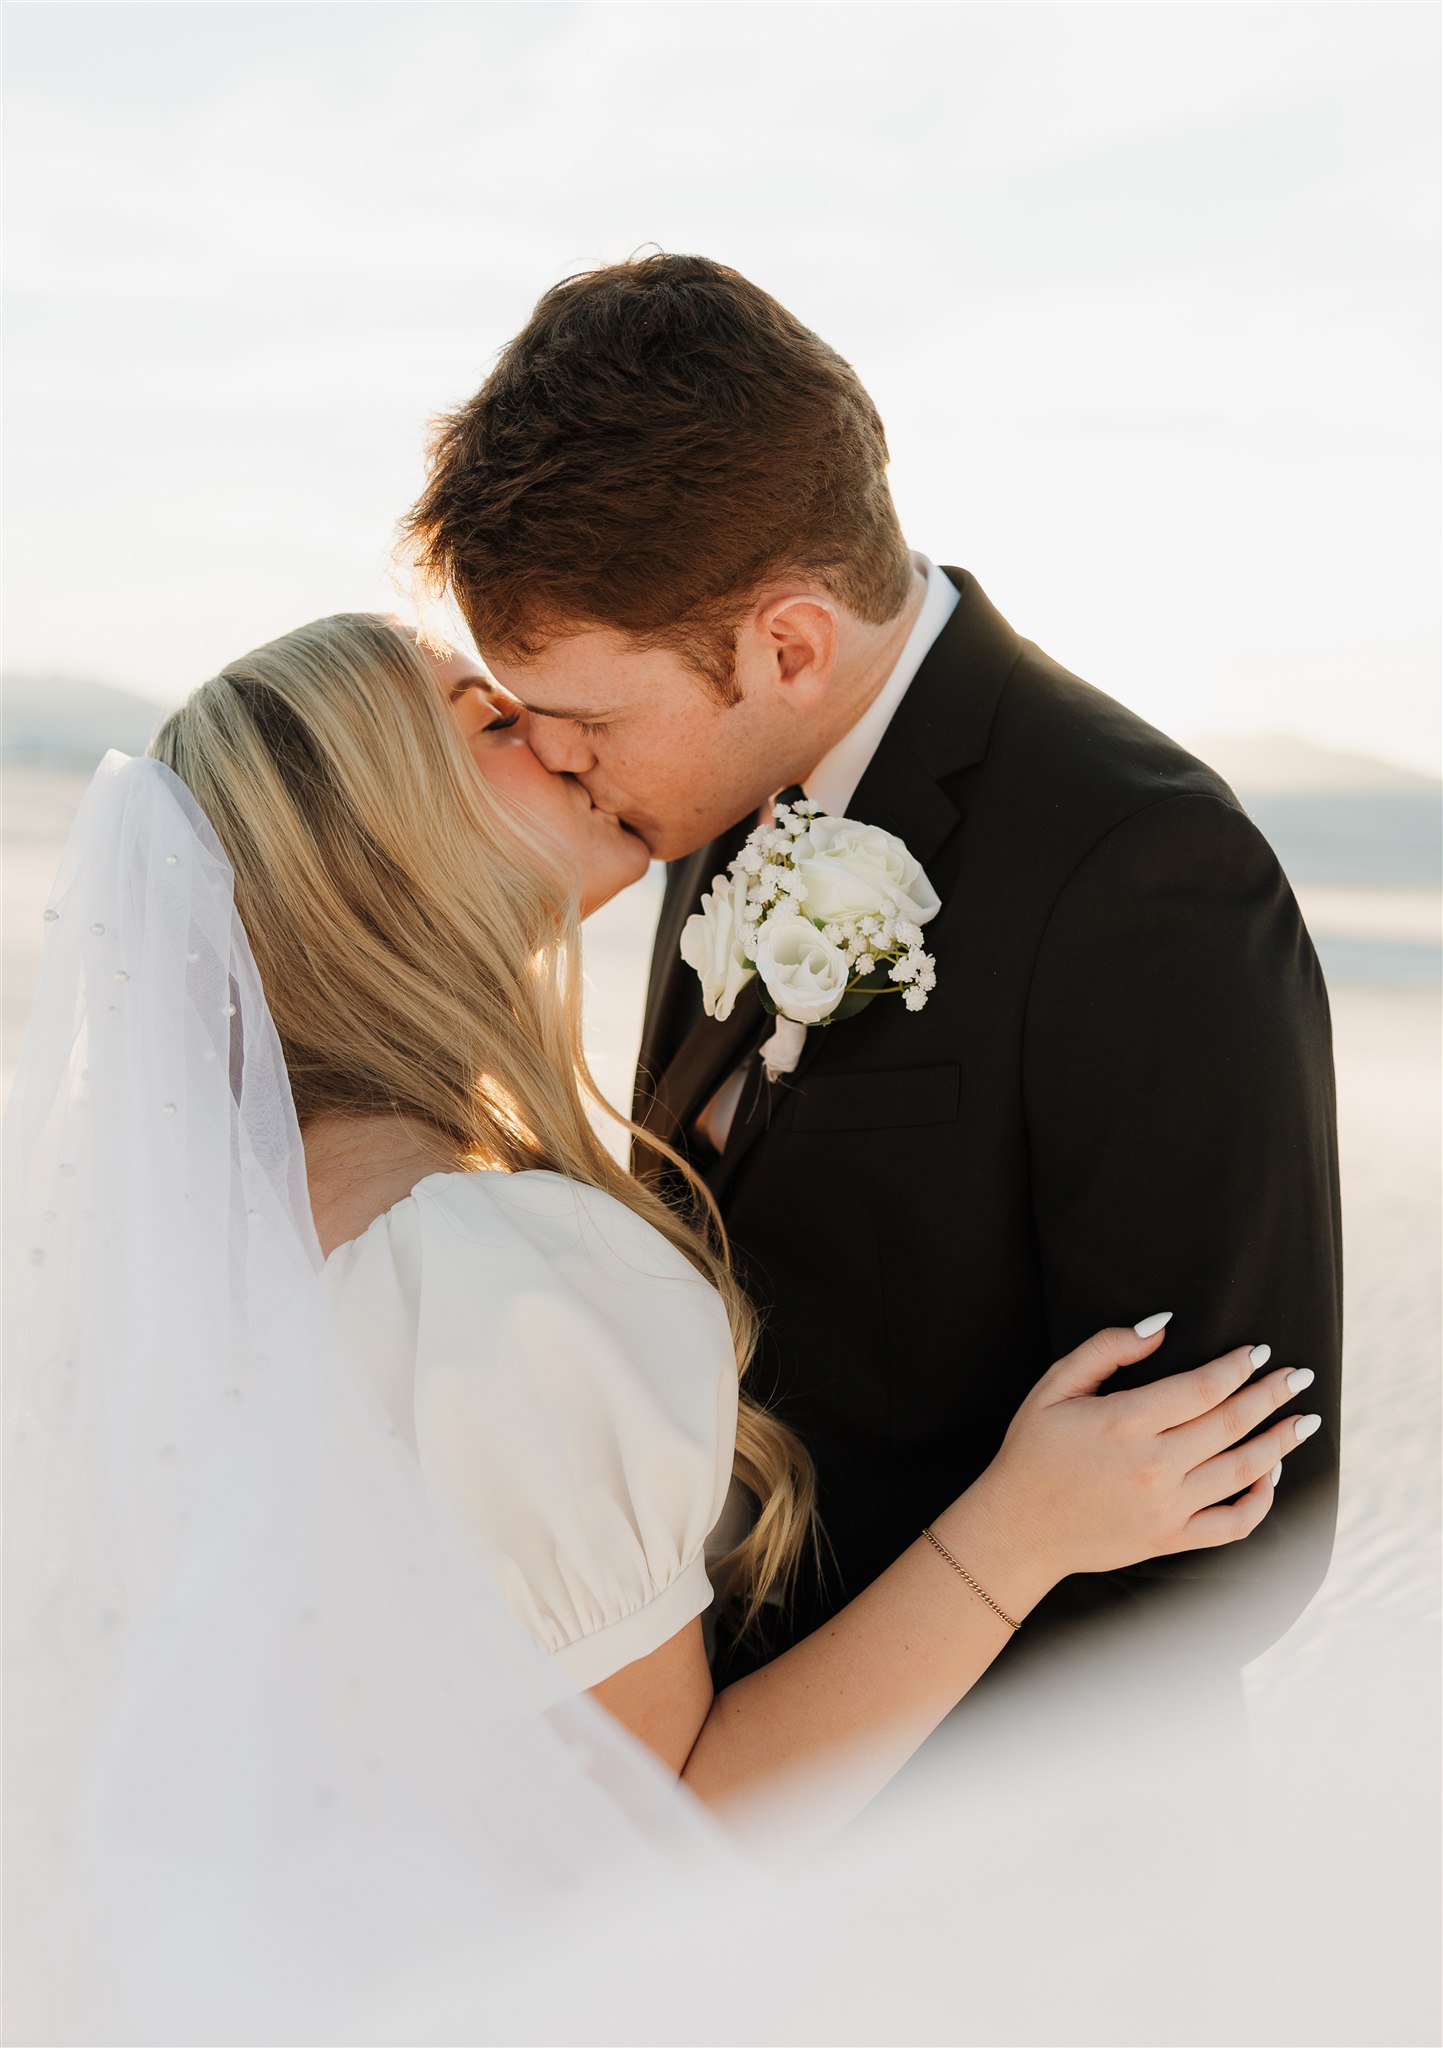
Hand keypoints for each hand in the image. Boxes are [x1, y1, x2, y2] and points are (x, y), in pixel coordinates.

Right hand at [974, 1319, 1319, 1581]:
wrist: (1017, 1529)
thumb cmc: (1034, 1450)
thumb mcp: (1054, 1386)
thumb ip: (1107, 1348)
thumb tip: (1162, 1325)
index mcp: (1124, 1423)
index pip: (1202, 1387)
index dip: (1237, 1366)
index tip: (1259, 1350)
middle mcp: (1153, 1466)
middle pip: (1231, 1423)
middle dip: (1271, 1394)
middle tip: (1299, 1375)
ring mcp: (1166, 1508)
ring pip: (1243, 1470)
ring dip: (1280, 1442)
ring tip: (1305, 1420)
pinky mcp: (1170, 1540)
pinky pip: (1233, 1524)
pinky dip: (1261, 1502)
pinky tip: (1272, 1476)